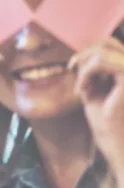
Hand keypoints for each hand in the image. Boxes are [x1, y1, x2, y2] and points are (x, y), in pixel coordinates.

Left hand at [71, 38, 123, 171]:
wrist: (116, 144)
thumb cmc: (107, 121)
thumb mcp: (98, 89)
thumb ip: (95, 70)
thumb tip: (84, 53)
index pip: (111, 45)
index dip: (88, 51)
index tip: (73, 67)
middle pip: (108, 43)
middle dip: (84, 55)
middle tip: (72, 70)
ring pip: (103, 50)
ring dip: (85, 67)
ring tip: (82, 88)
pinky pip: (101, 62)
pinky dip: (85, 74)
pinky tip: (82, 91)